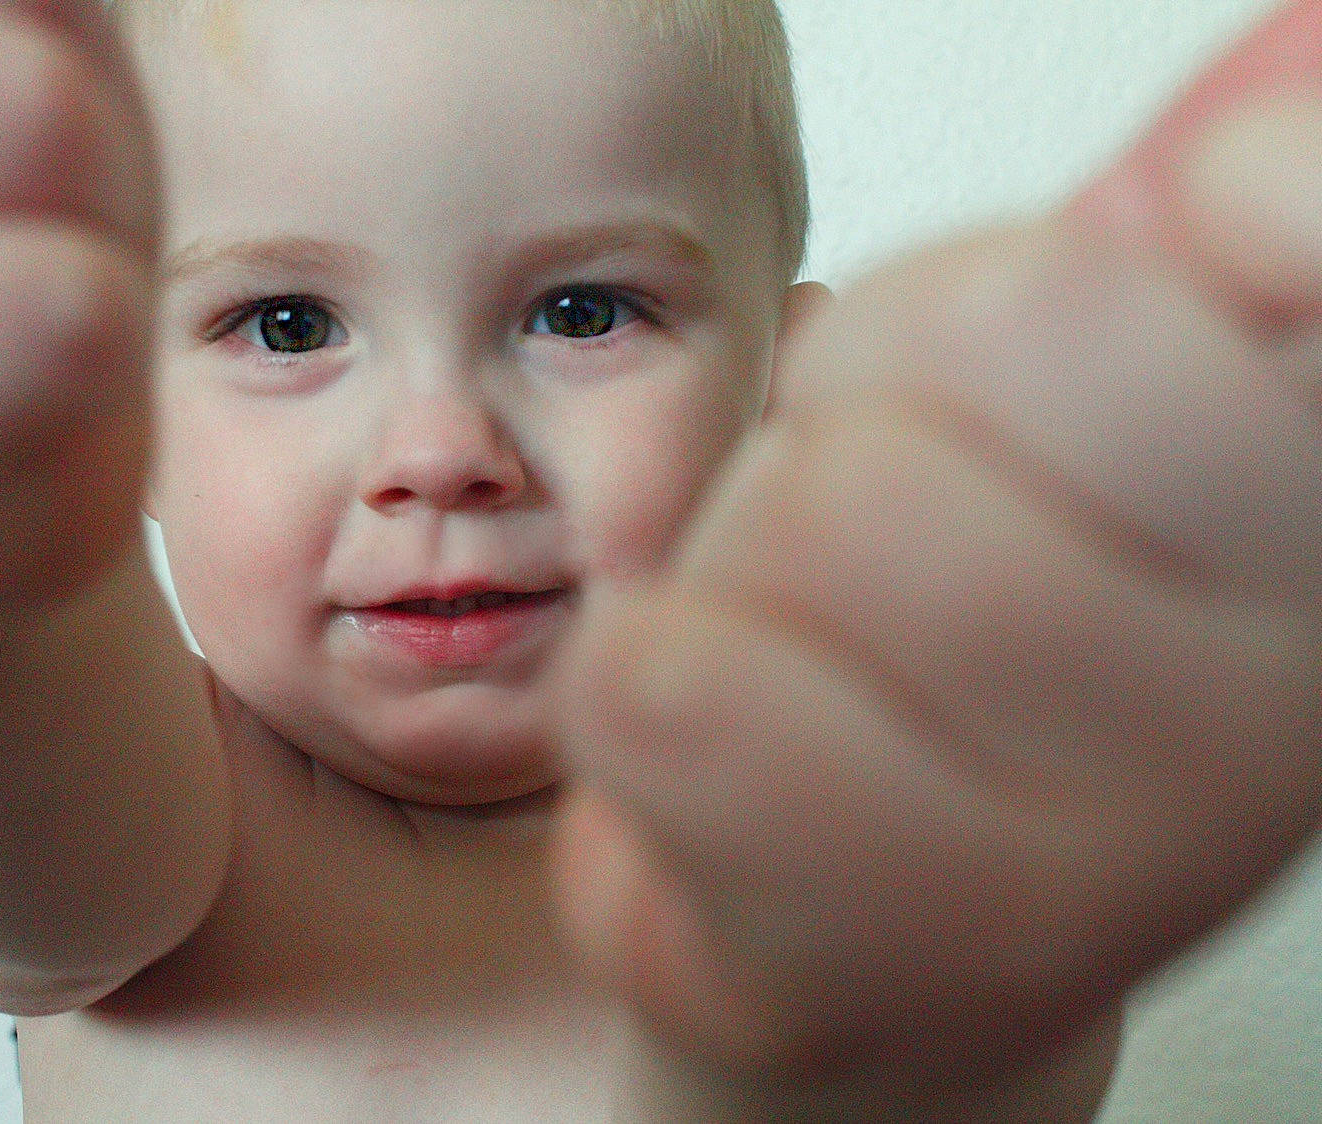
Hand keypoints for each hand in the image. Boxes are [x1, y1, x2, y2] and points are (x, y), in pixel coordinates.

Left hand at [551, 0, 1320, 1102]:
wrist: (865, 968)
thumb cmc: (931, 669)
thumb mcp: (1065, 439)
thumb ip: (1164, 283)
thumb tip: (1279, 95)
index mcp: (1316, 547)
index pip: (1307, 239)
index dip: (1218, 216)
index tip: (1114, 291)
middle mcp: (1262, 720)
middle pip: (1020, 333)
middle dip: (879, 398)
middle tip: (878, 514)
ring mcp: (1075, 874)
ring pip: (826, 511)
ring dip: (753, 554)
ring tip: (803, 649)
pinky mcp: (845, 955)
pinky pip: (664, 681)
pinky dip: (641, 680)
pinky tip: (722, 747)